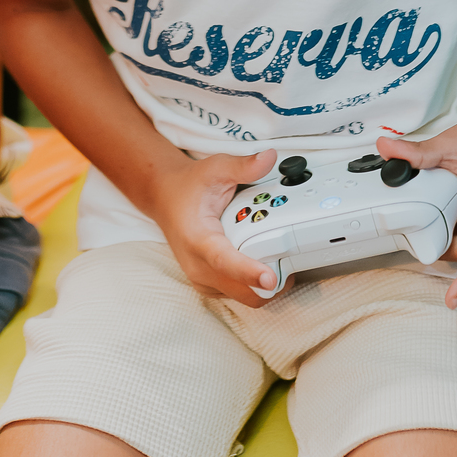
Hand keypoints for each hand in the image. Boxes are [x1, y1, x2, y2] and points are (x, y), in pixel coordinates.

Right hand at [150, 148, 280, 306]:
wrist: (165, 198)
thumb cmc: (188, 187)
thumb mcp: (215, 169)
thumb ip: (243, 166)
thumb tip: (270, 158)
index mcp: (198, 239)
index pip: (224, 261)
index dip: (248, 272)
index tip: (270, 278)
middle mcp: (198, 266)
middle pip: (242, 290)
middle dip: (271, 283)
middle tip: (291, 258)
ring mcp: (203, 278)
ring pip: (244, 298)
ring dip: (265, 286)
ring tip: (279, 257)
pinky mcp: (210, 284)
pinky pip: (239, 294)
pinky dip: (255, 285)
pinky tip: (263, 261)